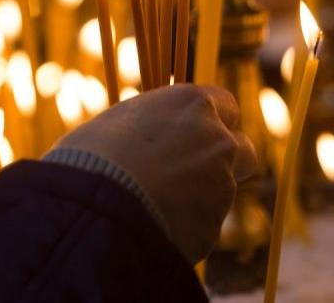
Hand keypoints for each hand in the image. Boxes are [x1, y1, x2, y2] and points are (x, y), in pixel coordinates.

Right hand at [51, 84, 257, 262]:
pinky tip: (153, 228)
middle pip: (242, 149)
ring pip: (222, 191)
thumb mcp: (118, 125)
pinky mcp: (213, 228)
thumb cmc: (91, 159)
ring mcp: (221, 186)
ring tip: (152, 206)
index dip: (212, 121)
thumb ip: (149, 128)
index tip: (194, 134)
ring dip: (199, 197)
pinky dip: (186, 227)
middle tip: (191, 173)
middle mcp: (218, 141)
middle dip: (226, 160)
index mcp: (194, 105)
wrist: (94, 210)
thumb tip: (148, 139)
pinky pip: (203, 226)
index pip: (226, 105)